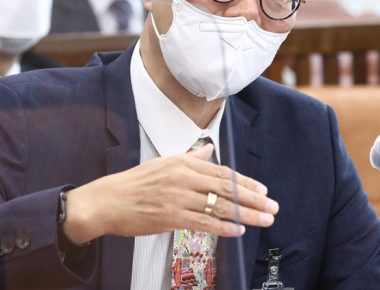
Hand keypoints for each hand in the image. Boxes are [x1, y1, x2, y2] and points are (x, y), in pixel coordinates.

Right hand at [62, 144, 277, 243]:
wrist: (107, 201)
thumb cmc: (134, 184)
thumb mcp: (163, 163)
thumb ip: (189, 158)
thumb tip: (207, 150)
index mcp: (182, 163)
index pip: (222, 172)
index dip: (245, 182)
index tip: (262, 190)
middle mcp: (183, 177)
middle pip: (226, 188)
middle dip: (253, 198)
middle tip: (272, 206)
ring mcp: (178, 197)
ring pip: (219, 205)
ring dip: (246, 214)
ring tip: (264, 219)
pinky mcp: (171, 216)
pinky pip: (204, 222)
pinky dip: (224, 226)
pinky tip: (238, 230)